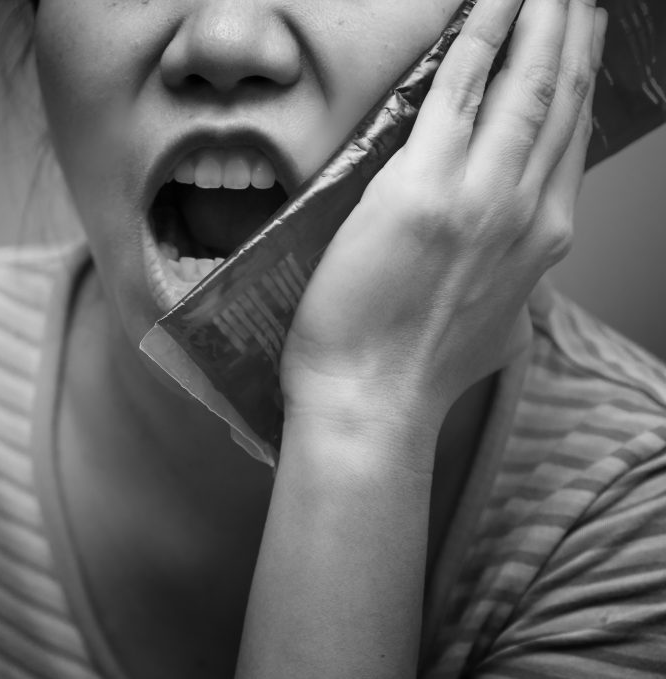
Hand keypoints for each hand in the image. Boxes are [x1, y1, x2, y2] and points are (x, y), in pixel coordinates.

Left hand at [281, 0, 607, 432]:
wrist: (371, 400)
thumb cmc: (413, 370)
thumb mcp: (489, 323)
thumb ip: (504, 277)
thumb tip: (499, 259)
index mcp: (541, 241)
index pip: (568, 139)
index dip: (578, 80)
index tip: (579, 41)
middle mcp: (528, 212)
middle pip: (562, 100)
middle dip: (572, 33)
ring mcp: (482, 196)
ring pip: (528, 85)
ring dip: (540, 20)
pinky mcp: (424, 187)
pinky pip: (460, 90)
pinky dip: (482, 37)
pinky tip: (494, 1)